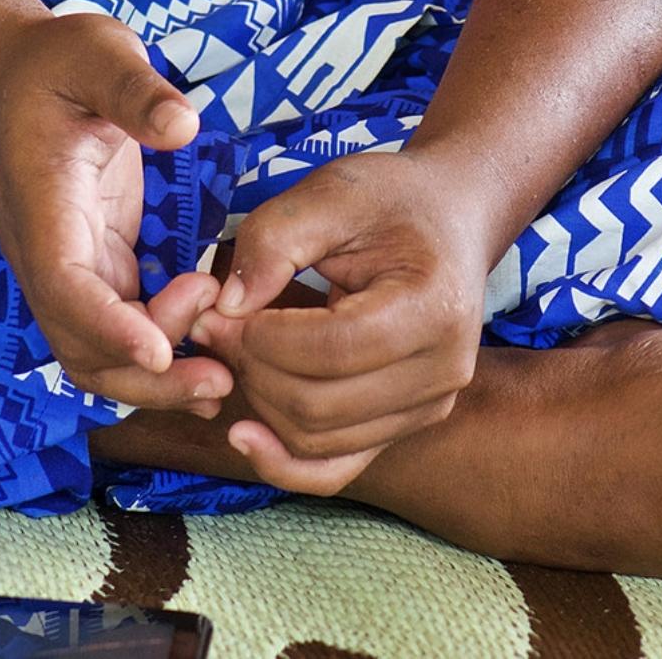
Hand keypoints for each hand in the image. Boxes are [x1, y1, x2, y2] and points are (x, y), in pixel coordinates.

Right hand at [0, 12, 232, 416]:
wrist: (16, 72)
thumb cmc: (58, 60)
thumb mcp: (97, 53)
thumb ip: (135, 91)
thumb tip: (182, 126)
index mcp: (43, 206)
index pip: (65, 286)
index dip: (110, 327)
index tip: (162, 352)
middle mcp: (47, 252)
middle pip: (79, 345)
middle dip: (145, 376)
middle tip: (219, 377)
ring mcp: (69, 266)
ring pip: (96, 353)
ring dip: (153, 379)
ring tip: (220, 381)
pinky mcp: (96, 266)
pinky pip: (120, 331)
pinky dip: (160, 355)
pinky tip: (211, 365)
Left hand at [192, 151, 488, 493]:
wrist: (448, 220)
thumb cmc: (392, 200)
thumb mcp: (331, 192)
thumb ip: (274, 241)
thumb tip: (225, 308)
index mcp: (433, 308)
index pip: (331, 349)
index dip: (261, 337)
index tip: (219, 306)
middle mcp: (443, 371)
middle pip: (319, 405)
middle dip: (251, 368)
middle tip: (212, 325)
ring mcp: (429, 406)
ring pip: (318, 440)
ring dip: (259, 401)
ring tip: (234, 348)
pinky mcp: (405, 425)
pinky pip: (336, 469)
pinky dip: (285, 462)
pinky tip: (244, 436)